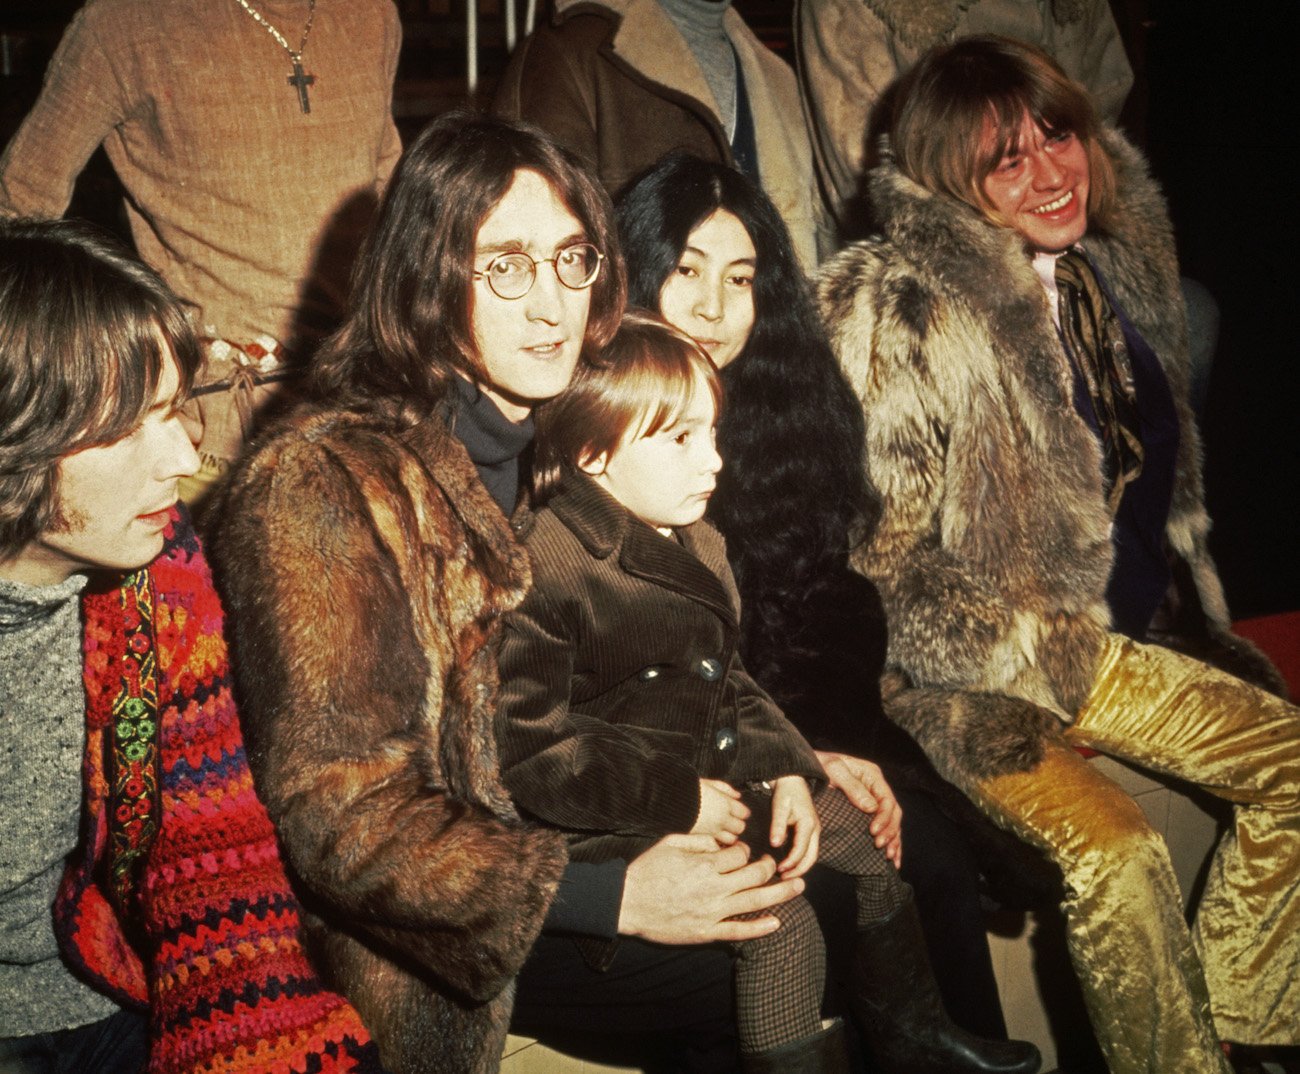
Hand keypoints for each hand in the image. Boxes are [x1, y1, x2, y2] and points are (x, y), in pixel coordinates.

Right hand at [618, 833, 803, 943]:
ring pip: (755, 901)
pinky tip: (776, 922)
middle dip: (770, 867)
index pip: (741, 854)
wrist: (628, 903)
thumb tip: (722, 842)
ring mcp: (712, 912)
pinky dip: (760, 927)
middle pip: (755, 875)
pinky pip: (739, 931)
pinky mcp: (707, 932)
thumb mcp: (671, 842)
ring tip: (799, 886)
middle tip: (775, 865)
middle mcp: (714, 888)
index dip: (747, 850)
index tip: (744, 851)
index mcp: (705, 864)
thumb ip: (700, 839)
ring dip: (781, 893)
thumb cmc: (647, 870)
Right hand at [691, 778, 748, 844]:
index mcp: (724, 803)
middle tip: (730, 821)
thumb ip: (725, 788)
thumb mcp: (708, 782)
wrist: (667, 800)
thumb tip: (737, 795)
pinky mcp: (703, 839)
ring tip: (722, 831)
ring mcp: (713, 830)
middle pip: (740, 827)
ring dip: (729, 835)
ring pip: (731, 839)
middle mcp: (721, 819)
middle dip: (737, 824)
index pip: (744, 813)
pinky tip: (713, 837)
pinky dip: (718, 842)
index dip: (742, 812)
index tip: (738, 811)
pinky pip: (717, 844)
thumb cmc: (686, 789)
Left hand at [770, 776, 819, 877]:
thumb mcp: (779, 806)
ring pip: (812, 855)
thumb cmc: (785, 791)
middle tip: (784, 879)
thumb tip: (775, 844)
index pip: (801, 849)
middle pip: (811, 857)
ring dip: (801, 867)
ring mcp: (815, 830)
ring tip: (785, 875)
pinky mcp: (811, 830)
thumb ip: (777, 825)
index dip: (791, 862)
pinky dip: (801, 859)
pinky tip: (789, 864)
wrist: (793, 779)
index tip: (780, 870)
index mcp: (808, 823)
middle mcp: (815, 829)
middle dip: (799, 870)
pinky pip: (809, 849)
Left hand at [815, 751, 902, 867]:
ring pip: (892, 821)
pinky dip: (890, 841)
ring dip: (893, 840)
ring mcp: (872, 799)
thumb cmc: (819, 764)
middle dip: (889, 831)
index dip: (884, 817)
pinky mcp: (866, 811)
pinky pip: (884, 826)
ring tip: (889, 857)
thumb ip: (852, 787)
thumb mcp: (833, 770)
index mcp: (872, 775)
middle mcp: (875, 787)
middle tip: (879, 845)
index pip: (886, 799)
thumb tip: (872, 808)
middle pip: (892, 812)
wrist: (804, 765)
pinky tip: (892, 858)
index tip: (873, 832)